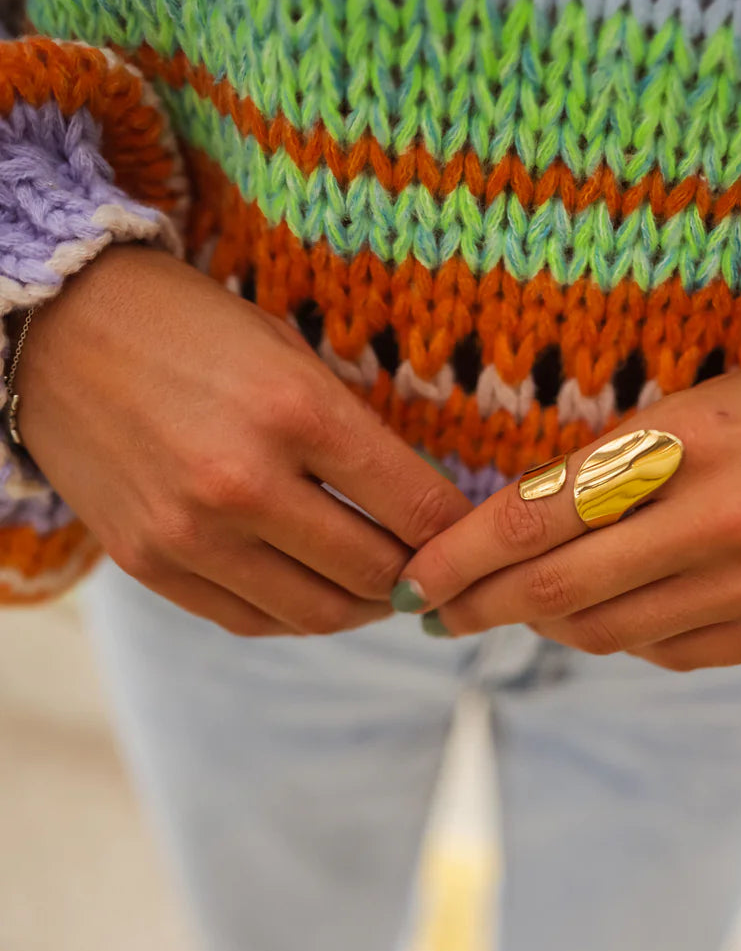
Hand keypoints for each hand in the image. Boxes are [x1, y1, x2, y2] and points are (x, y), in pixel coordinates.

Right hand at [15, 245, 469, 634]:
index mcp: (295, 411)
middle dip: (418, 578)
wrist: (57, 331)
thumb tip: (426, 513)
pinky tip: (316, 590)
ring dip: (364, 609)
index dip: (459, 533)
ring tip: (381, 589)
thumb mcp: (289, 353)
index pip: (417, 508)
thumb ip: (356, 436)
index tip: (473, 538)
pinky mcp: (149, 564)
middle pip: (374, 573)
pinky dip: (297, 616)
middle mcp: (243, 482)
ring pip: (317, 614)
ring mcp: (190, 533)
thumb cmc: (191, 329)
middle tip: (434, 573)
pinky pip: (250, 620)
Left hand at [398, 330, 740, 669]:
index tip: (411, 575)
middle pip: (556, 593)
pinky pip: (672, 653)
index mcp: (686, 445)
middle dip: (477, 607)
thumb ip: (622, 460)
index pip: (531, 519)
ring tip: (515, 607)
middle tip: (434, 610)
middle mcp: (718, 525)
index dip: (455, 557)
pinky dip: (623, 638)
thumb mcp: (710, 397)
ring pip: (608, 634)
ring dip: (545, 626)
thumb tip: (526, 523)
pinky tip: (608, 614)